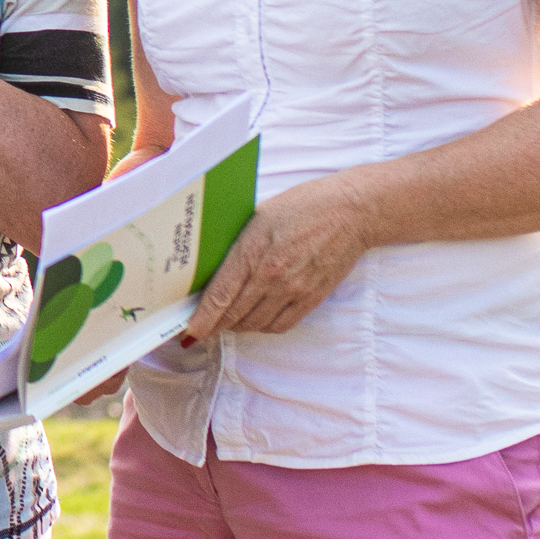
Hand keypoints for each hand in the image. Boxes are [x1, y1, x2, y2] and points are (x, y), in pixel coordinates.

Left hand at [183, 173, 374, 340]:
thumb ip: (237, 244)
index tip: (190, 332)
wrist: (349, 213)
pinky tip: (256, 320)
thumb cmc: (301, 206)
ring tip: (227, 322)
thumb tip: (212, 266)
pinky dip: (264, 327)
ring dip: (238, 326)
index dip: (203, 318)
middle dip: (215, 325)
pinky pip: (282, 324)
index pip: (220, 294)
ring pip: (256, 323)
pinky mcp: (313, 298)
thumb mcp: (258, 217)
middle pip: (235, 314)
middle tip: (202, 328)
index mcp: (253, 251)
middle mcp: (272, 276)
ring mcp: (294, 290)